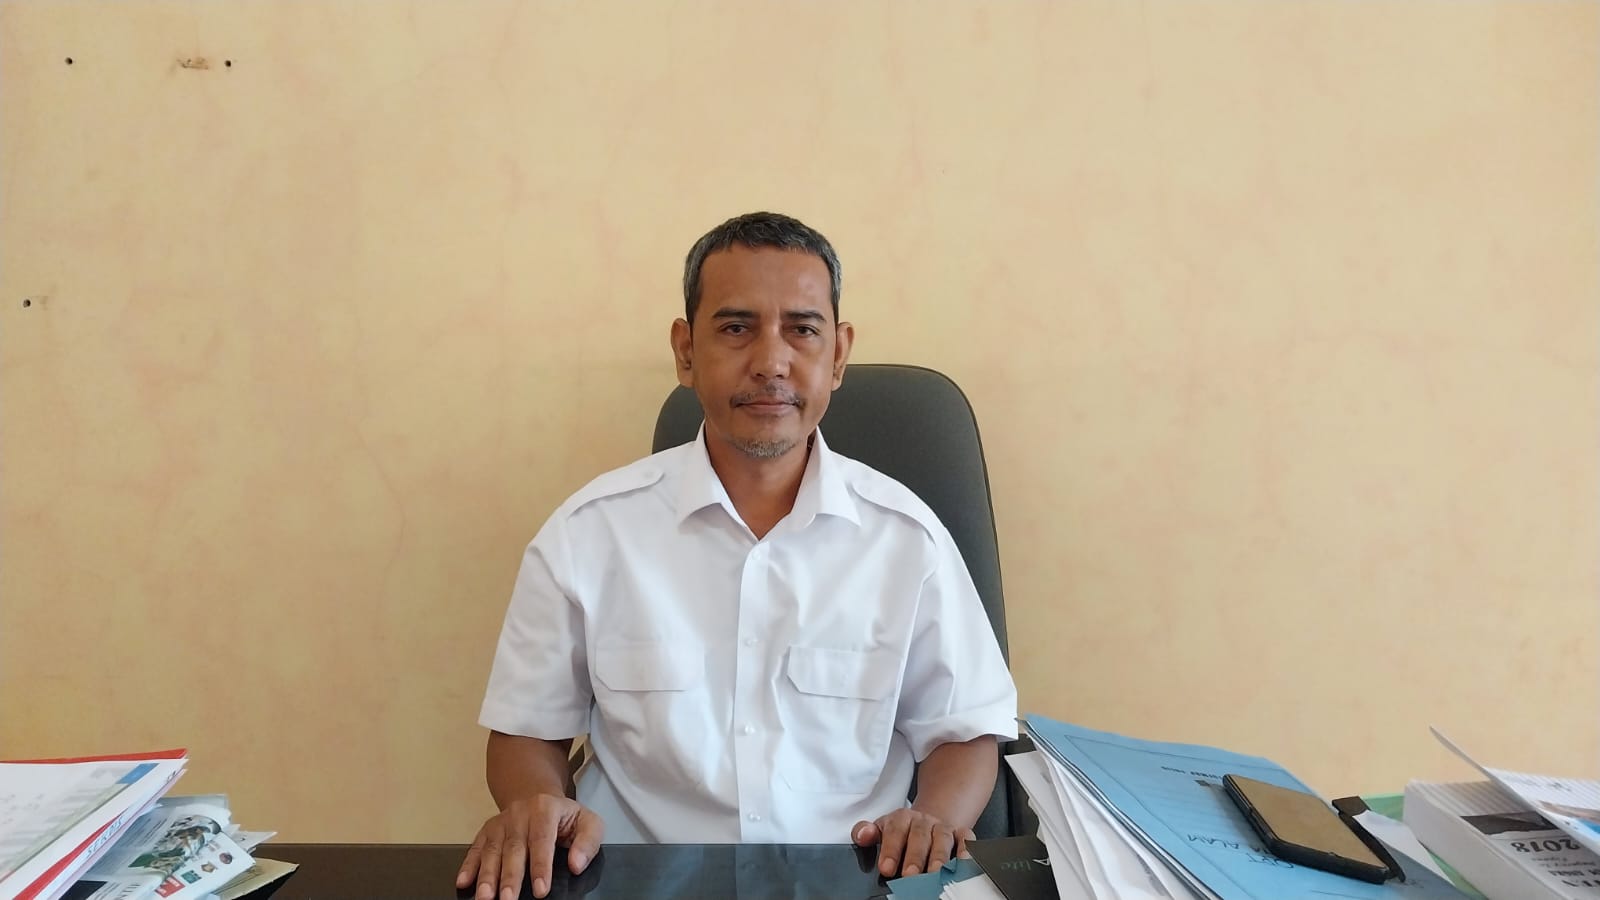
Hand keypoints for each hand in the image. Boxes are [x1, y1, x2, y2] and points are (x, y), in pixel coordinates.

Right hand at [456, 795, 603, 899]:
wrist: (536, 796)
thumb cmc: (564, 817)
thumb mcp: (587, 822)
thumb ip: (588, 842)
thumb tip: (577, 864)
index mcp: (545, 810)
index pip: (542, 841)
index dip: (541, 866)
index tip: (541, 889)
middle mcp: (520, 814)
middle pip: (513, 848)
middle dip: (509, 876)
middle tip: (508, 899)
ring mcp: (501, 823)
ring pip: (492, 850)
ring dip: (486, 875)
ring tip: (484, 896)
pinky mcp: (487, 831)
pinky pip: (475, 848)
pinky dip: (468, 866)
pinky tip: (463, 882)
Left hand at [852, 809, 975, 877]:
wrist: (926, 822)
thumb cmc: (901, 832)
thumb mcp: (881, 829)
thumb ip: (867, 832)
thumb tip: (862, 836)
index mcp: (901, 819)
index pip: (895, 831)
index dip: (891, 850)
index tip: (886, 868)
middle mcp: (923, 821)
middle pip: (920, 836)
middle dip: (915, 857)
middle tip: (910, 875)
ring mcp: (943, 827)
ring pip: (943, 838)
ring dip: (940, 856)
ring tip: (935, 873)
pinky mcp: (961, 834)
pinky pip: (966, 839)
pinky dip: (967, 849)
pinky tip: (964, 862)